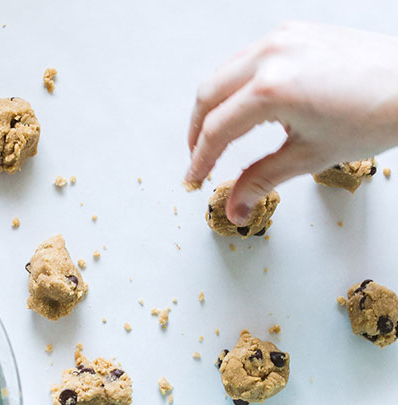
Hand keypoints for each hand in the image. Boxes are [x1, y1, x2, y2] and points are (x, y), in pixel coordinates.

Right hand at [186, 21, 397, 222]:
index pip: (217, 129)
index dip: (200, 159)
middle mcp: (272, 55)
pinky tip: (242, 108)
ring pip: (224, 73)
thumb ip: (261, 181)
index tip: (195, 179)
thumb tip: (235, 207)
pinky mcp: (294, 32)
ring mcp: (283, 38)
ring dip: (214, 106)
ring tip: (217, 137)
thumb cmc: (374, 115)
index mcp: (271, 88)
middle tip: (198, 159)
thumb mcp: (309, 157)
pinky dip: (236, 85)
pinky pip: (248, 58)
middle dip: (197, 131)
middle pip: (209, 95)